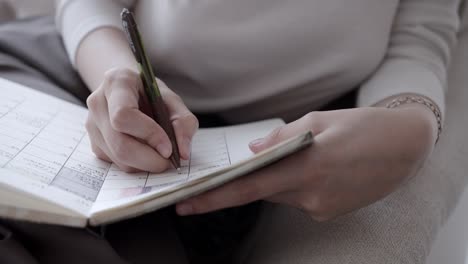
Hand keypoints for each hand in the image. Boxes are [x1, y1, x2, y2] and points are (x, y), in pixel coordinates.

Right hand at [85, 68, 197, 171]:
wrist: (129, 91)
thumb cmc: (150, 94)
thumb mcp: (172, 100)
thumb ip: (183, 122)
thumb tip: (182, 153)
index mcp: (117, 83)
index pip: (124, 115)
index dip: (148, 134)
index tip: (168, 147)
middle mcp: (98, 103)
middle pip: (120, 143)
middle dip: (149, 159)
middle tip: (169, 161)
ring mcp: (92, 125)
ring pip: (118, 158)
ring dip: (145, 164)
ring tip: (160, 155)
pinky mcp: (94, 143)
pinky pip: (116, 163)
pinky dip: (137, 165)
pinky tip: (146, 153)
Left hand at [176, 105, 435, 220]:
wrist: (406, 147)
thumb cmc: (364, 126)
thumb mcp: (320, 120)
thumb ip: (280, 139)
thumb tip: (251, 151)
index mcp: (307, 167)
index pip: (248, 187)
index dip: (214, 197)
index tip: (186, 204)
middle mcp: (312, 195)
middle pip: (264, 190)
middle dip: (249, 179)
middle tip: (237, 168)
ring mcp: (322, 208)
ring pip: (282, 193)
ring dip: (278, 177)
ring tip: (301, 157)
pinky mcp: (330, 213)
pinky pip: (300, 199)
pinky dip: (297, 183)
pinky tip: (318, 168)